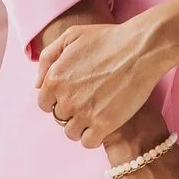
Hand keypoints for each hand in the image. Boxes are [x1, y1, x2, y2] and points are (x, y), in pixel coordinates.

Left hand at [37, 8, 168, 147]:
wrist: (141, 49)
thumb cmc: (108, 39)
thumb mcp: (71, 36)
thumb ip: (48, 59)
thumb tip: (37, 84)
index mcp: (54, 79)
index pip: (44, 103)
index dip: (58, 100)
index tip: (73, 95)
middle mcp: (65, 99)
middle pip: (59, 118)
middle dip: (71, 112)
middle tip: (89, 102)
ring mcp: (84, 113)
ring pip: (72, 133)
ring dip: (81, 126)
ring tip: (96, 114)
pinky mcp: (104, 124)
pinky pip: (89, 142)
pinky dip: (93, 137)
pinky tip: (103, 125)